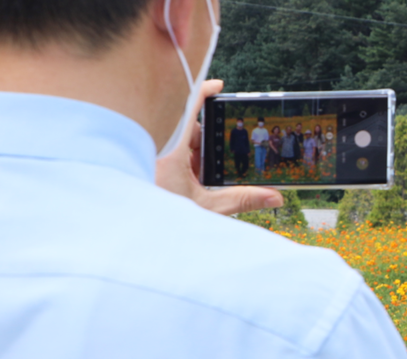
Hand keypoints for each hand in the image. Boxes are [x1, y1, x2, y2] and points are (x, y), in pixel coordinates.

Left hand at [155, 79, 283, 215]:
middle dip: (204, 146)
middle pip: (188, 129)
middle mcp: (156, 144)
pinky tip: (183, 184)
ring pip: (177, 142)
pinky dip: (178, 164)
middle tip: (208, 168)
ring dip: (191, 157)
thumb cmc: (160, 217)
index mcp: (169, 147)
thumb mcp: (206, 207)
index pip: (187, 105)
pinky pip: (165, 152)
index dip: (203, 91)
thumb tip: (274, 196)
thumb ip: (241, 200)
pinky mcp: (145, 160)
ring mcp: (149, 151)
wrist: (132, 225)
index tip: (218, 86)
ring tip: (194, 182)